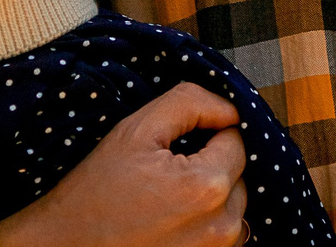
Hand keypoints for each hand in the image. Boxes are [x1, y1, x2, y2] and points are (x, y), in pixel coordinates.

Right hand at [0, 81, 247, 246]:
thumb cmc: (96, 190)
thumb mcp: (137, 130)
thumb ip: (191, 104)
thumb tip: (231, 109)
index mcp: (207, 186)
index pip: (236, 139)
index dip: (207, 132)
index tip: (175, 144)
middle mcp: (222, 225)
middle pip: (239, 173)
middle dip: (210, 163)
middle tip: (165, 170)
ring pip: (234, 203)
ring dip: (211, 193)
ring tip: (164, 196)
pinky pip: (222, 231)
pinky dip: (205, 220)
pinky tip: (169, 218)